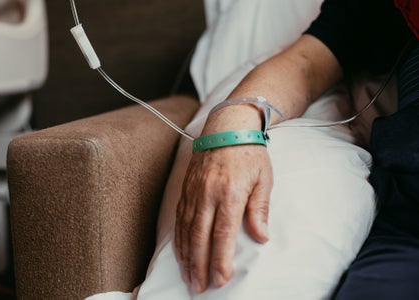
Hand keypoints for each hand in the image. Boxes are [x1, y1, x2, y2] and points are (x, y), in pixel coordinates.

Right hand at [174, 143, 272, 292]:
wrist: (228, 127)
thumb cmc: (250, 153)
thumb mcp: (264, 179)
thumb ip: (260, 209)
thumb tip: (261, 237)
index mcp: (230, 192)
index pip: (223, 233)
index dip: (220, 259)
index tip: (221, 278)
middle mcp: (208, 193)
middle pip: (200, 236)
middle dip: (200, 264)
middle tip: (199, 287)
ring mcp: (194, 191)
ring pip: (186, 229)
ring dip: (186, 256)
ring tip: (188, 276)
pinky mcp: (186, 189)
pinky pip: (179, 217)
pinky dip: (179, 238)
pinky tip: (181, 252)